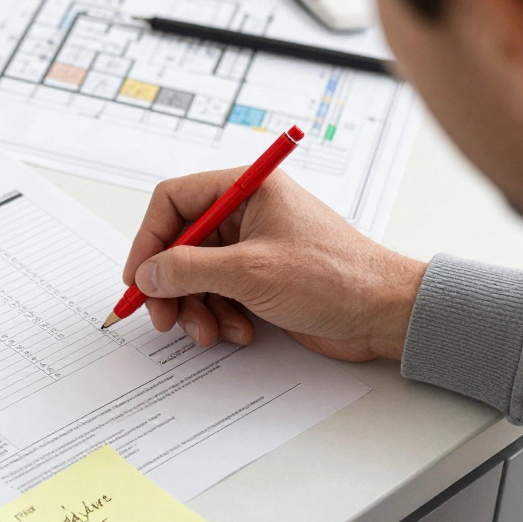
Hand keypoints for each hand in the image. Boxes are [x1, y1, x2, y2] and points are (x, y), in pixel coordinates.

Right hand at [124, 169, 427, 361]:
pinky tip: (239, 332)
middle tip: (164, 317)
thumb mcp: (250, 272)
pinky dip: (219, 317)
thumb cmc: (336, 278)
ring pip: (196, 276)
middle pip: (180, 244)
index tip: (139, 276)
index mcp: (248, 189)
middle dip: (171, 285)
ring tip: (209, 332)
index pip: (174, 200)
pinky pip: (218, 295)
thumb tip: (148, 273)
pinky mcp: (260, 279)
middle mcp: (247, 213)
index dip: (149, 239)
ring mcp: (253, 247)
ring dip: (196, 308)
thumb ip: (189, 269)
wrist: (384, 314)